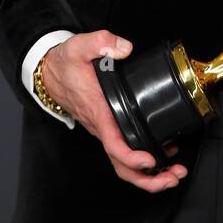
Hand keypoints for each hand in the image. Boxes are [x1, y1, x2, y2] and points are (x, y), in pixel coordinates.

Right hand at [42, 30, 187, 192]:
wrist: (49, 72)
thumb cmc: (65, 64)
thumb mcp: (80, 45)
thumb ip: (102, 42)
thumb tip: (124, 48)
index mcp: (98, 110)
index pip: (113, 143)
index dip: (132, 157)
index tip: (150, 160)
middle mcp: (101, 126)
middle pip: (121, 166)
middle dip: (148, 179)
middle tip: (173, 177)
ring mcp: (104, 130)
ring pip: (123, 164)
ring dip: (148, 175)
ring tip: (173, 173)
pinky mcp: (107, 128)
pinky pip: (124, 152)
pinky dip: (143, 162)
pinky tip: (162, 155)